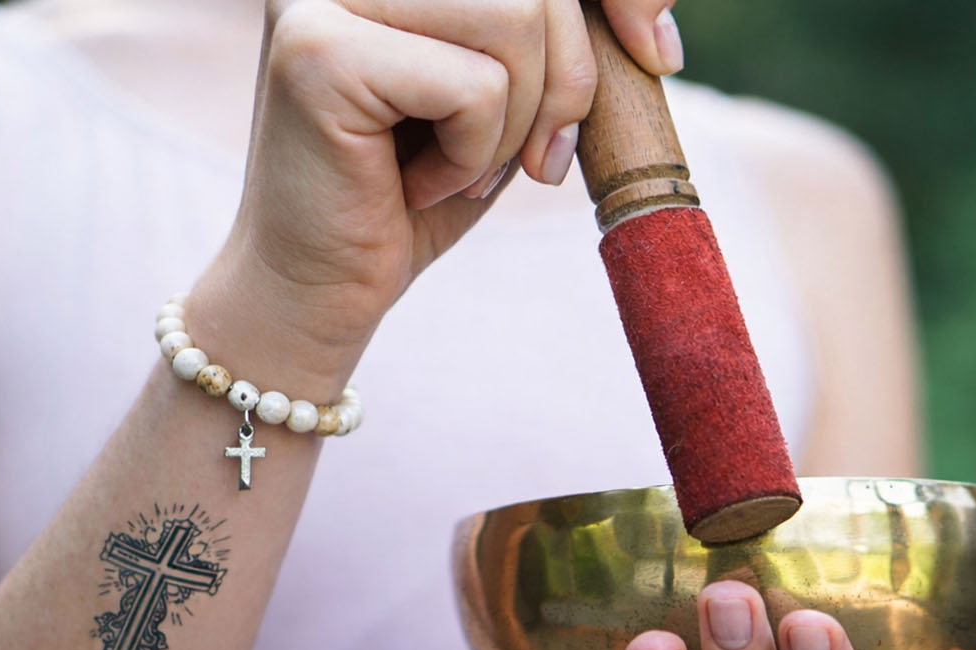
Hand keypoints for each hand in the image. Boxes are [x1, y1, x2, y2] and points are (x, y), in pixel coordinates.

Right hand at [189, 0, 684, 394]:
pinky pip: (476, 87)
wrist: (318, 294)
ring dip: (513, 124)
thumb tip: (655, 30)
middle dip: (566, 81)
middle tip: (535, 163)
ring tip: (456, 169)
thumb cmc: (415, 197)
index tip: (659, 55)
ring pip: (513, 19)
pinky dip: (471, 156)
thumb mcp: (508, 103)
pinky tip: (413, 187)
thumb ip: (552, 43)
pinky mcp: (316, 51)